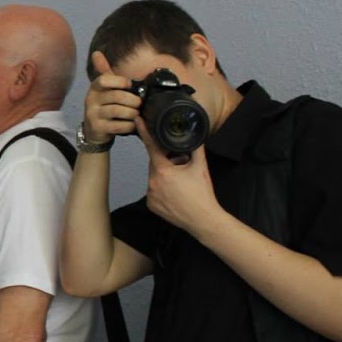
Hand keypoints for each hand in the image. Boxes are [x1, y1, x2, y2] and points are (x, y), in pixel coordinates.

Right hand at [82, 51, 141, 144]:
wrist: (94, 131)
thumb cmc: (104, 106)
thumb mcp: (104, 89)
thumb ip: (105, 72)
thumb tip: (96, 53)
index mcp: (95, 88)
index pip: (104, 79)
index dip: (120, 81)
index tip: (130, 85)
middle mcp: (91, 100)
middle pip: (115, 96)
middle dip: (132, 100)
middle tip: (139, 104)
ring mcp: (93, 114)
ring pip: (117, 111)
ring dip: (132, 113)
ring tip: (137, 114)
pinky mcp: (98, 128)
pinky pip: (118, 126)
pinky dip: (129, 125)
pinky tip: (132, 125)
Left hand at [137, 119, 223, 237]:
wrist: (203, 220)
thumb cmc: (202, 195)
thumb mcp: (200, 167)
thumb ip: (196, 148)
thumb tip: (196, 135)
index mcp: (162, 170)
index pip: (151, 146)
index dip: (145, 132)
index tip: (138, 121)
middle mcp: (152, 182)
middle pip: (157, 163)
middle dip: (168, 162)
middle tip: (183, 165)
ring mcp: (150, 195)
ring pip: (156, 178)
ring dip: (166, 176)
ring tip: (182, 182)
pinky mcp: (151, 205)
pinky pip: (154, 191)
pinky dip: (163, 189)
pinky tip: (175, 193)